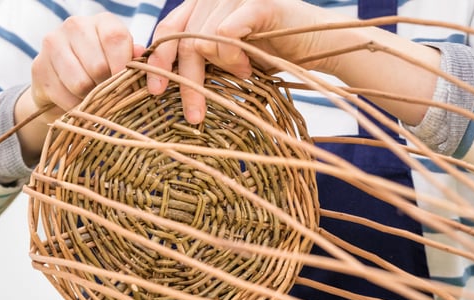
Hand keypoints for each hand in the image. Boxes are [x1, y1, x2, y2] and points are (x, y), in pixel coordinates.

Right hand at [15, 13, 145, 163]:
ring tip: (93, 99)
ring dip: (90, 98)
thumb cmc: (102, 72)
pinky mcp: (38, 66)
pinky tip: (77, 103)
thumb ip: (135, 61)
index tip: (127, 85)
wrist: (63, 83)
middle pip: (98, 65)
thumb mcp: (121, 64)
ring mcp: (53, 43)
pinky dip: (74, 106)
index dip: (123, 67)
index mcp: (102, 22)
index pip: (116, 39)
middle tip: (108, 95)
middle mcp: (75, 25)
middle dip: (106, 87)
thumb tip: (146, 62)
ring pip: (80, 82)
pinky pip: (63, 95)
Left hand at [146, 0, 337, 123]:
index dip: (158, 61)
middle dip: (186, 82)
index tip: (156, 91)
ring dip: (221, 68)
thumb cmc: (270, 51)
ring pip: (203, 40)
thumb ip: (198, 56)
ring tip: (242, 74)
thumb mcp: (225, 55)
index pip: (168, 29)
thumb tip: (163, 80)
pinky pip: (225, 35)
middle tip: (193, 114)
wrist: (316, 45)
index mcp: (201, 4)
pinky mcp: (257, 2)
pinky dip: (232, 58)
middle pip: (183, 40)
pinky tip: (246, 68)